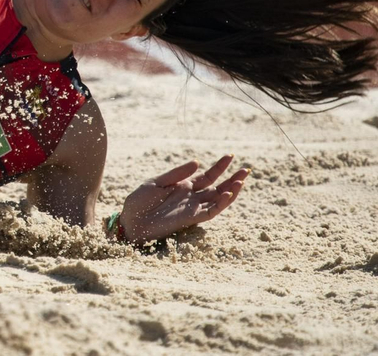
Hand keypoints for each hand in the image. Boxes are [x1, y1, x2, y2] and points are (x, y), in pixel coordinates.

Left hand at [117, 156, 248, 243]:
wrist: (131, 221)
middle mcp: (191, 197)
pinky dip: (220, 204)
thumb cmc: (139, 202)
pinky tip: (228, 194)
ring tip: (242, 180)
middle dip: (232, 178)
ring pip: (217, 199)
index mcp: (183, 186)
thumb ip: (176, 174)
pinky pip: (210, 211)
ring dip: (231, 191)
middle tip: (247, 169)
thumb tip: (197, 162)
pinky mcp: (190, 218)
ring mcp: (192, 208)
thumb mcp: (156, 182)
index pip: (207, 176)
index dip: (219, 167)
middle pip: (217, 187)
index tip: (231, 156)